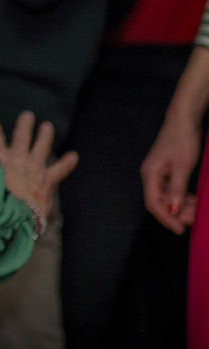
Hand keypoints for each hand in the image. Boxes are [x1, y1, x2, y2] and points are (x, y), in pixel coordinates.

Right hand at [0, 111, 77, 220]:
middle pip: (21, 136)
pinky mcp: (47, 181)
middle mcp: (17, 158)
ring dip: (45, 136)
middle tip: (28, 116)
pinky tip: (74, 156)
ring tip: (48, 126)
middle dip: (24, 125)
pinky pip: (60, 170)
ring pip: (42, 147)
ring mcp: (34, 168)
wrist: (13, 217)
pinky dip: (67, 163)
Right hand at [142, 113, 201, 233]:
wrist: (184, 119)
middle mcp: (151, 175)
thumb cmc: (182, 139)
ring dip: (182, 207)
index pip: (153, 203)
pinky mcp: (167, 170)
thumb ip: (176, 190)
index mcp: (150, 174)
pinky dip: (183, 198)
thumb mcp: (182, 166)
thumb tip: (172, 211)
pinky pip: (172, 190)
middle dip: (177, 214)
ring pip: (168, 197)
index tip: (180, 229)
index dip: (166, 218)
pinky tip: (194, 200)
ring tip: (198, 211)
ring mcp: (159, 173)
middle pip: (160, 202)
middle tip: (194, 220)